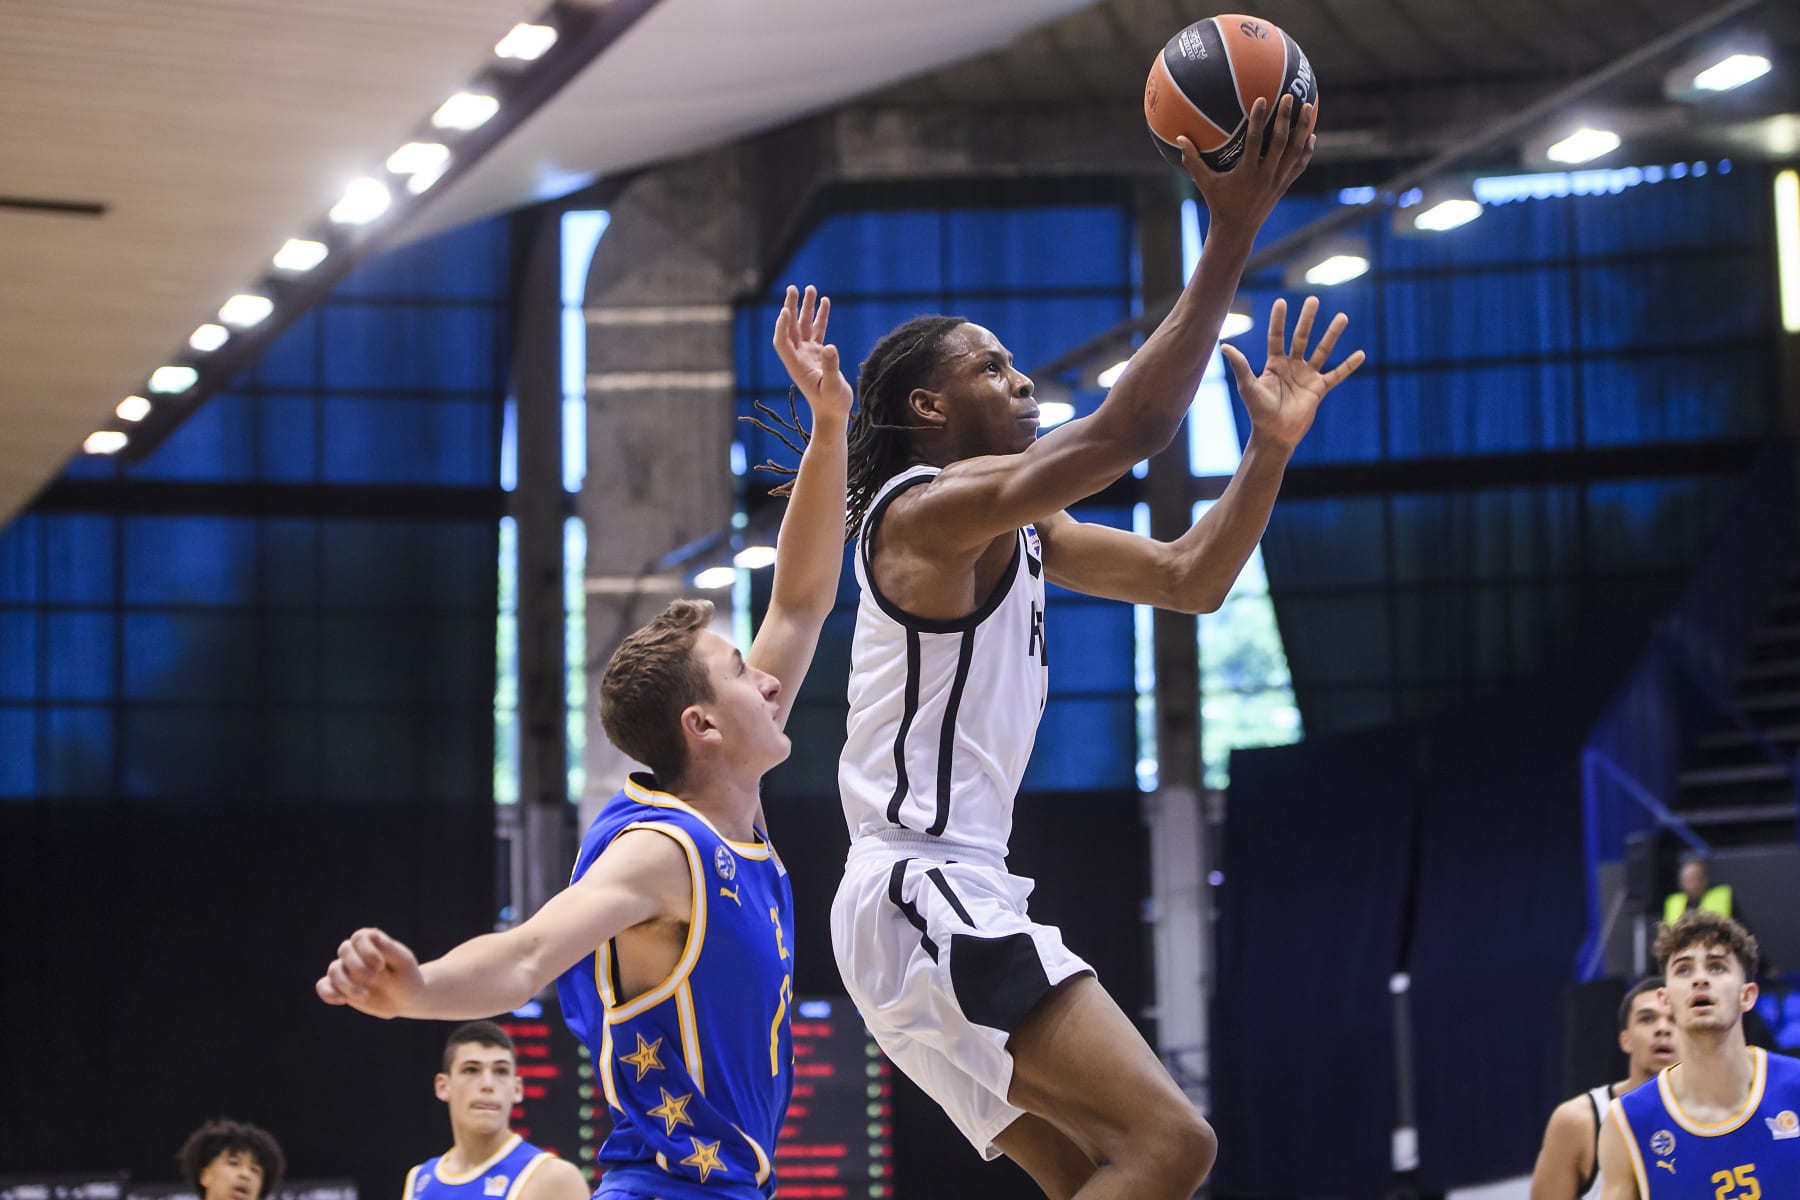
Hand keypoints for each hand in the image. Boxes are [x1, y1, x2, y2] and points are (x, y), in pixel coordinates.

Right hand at [315, 927, 422, 1018]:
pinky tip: (341, 1000)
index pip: (359, 937)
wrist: (405, 999)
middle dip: (356, 966)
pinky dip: (328, 992)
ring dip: (346, 984)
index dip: (366, 950)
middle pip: (344, 950)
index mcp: (373, 941)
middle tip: (373, 978)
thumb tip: (373, 934)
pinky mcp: (340, 987)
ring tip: (365, 996)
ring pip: (334, 969)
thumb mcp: (404, 964)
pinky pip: (324, 986)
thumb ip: (389, 949)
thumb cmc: (407, 978)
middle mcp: (356, 952)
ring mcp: (346, 969)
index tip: (380, 965)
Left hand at [772, 284, 851, 426]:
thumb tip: (830, 347)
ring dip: (805, 308)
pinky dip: (820, 317)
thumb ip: (831, 367)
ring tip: (810, 288)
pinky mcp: (818, 354)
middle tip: (793, 288)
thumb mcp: (833, 387)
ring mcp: (807, 354)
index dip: (782, 327)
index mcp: (797, 366)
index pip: (782, 343)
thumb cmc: (832, 404)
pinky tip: (824, 301)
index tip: (786, 311)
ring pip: (803, 326)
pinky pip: (816, 331)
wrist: (833, 414)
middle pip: (790, 329)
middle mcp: (799, 357)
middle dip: (791, 308)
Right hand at [1182, 95, 1315, 235]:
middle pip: (1280, 143)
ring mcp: (1278, 180)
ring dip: (1302, 128)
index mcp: (1247, 173)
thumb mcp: (1204, 183)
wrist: (1238, 229)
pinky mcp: (1285, 185)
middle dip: (1286, 118)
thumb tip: (1179, 138)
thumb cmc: (1219, 203)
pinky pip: (1299, 165)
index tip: (1262, 100)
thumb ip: (1193, 160)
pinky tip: (1311, 135)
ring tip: (1307, 107)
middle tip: (1290, 96)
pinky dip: (1306, 150)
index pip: (1254, 141)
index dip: (1258, 120)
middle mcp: (1266, 176)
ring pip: (1295, 151)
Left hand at [1222, 296, 1363, 450]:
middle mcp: (1292, 366)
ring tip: (1342, 317)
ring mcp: (1307, 376)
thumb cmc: (1259, 411)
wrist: (1275, 433)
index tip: (1281, 301)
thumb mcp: (1248, 387)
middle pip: (1301, 337)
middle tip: (1313, 299)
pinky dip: (1349, 366)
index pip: (1277, 336)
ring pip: (1322, 350)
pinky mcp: (1319, 388)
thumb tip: (1223, 346)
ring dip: (1332, 334)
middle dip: (1307, 319)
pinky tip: (1361, 354)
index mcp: (1275, 364)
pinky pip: (1337, 375)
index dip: (1279, 320)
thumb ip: (1240, 366)